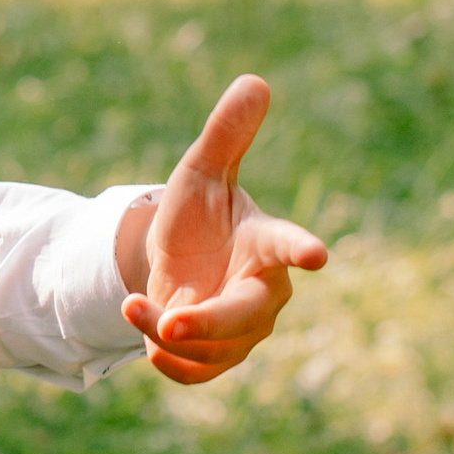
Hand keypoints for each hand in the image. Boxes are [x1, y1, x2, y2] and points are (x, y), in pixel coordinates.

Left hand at [118, 74, 325, 386]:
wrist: (174, 260)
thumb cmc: (199, 213)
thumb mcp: (200, 171)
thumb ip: (227, 134)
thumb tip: (254, 81)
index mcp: (266, 242)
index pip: (288, 244)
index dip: (302, 248)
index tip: (318, 254)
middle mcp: (263, 291)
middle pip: (247, 315)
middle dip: (210, 322)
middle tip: (171, 321)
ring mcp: (243, 330)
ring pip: (216, 348)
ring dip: (169, 336)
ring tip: (134, 307)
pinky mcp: (217, 357)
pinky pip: (200, 373)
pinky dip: (170, 363)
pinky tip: (146, 340)